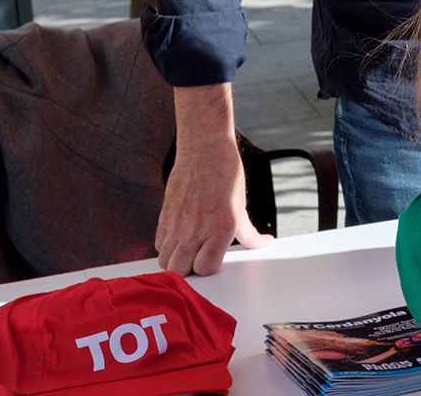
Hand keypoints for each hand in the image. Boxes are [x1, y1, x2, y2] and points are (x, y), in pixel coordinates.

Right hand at [155, 137, 272, 274]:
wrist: (205, 149)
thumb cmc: (225, 175)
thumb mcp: (241, 206)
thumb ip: (248, 232)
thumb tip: (263, 243)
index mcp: (220, 230)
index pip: (205, 269)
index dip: (209, 267)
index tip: (212, 258)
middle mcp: (195, 230)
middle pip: (180, 271)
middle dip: (189, 269)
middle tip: (197, 256)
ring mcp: (176, 224)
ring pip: (165, 261)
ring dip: (175, 259)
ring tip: (187, 248)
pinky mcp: (163, 216)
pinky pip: (158, 244)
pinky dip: (166, 245)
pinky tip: (178, 236)